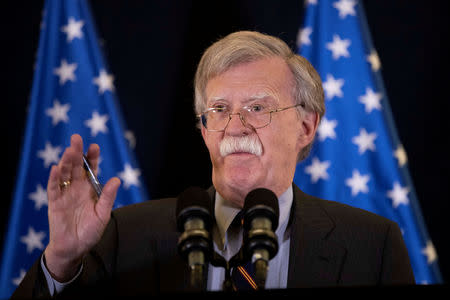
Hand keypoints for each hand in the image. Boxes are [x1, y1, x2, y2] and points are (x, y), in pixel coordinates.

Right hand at [44, 134, 119, 281]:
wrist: (75, 248)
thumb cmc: (90, 231)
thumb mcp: (103, 214)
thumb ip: (107, 197)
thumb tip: (116, 179)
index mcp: (89, 189)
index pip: (91, 169)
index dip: (92, 158)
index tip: (94, 146)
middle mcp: (76, 188)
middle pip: (76, 167)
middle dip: (76, 153)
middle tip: (76, 138)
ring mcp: (65, 194)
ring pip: (64, 174)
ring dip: (66, 162)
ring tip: (69, 150)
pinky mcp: (54, 202)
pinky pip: (54, 188)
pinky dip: (54, 178)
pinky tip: (55, 168)